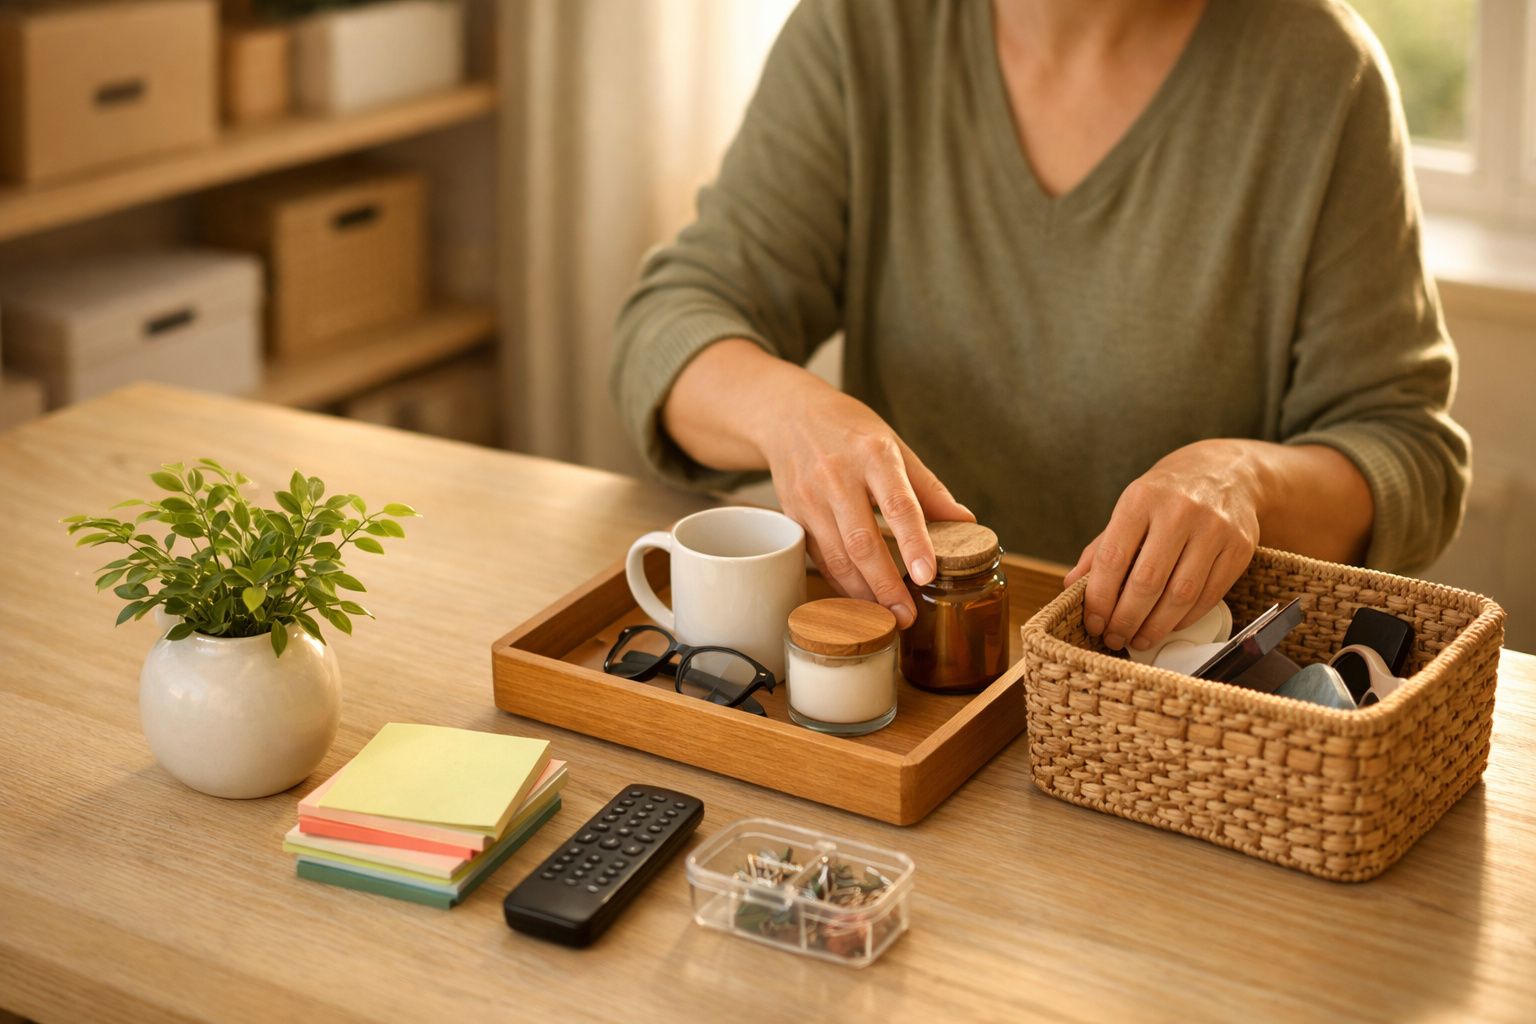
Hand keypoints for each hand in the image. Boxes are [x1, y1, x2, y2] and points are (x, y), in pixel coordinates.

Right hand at [762, 385, 973, 627]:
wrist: (789, 414)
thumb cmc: (849, 429)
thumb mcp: (894, 445)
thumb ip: (928, 488)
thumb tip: (966, 523)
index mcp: (873, 455)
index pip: (899, 504)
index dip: (914, 543)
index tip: (927, 575)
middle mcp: (837, 476)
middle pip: (862, 541)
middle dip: (886, 585)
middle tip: (906, 616)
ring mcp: (809, 497)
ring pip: (837, 557)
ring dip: (862, 593)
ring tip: (887, 616)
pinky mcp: (792, 514)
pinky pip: (819, 557)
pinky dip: (840, 582)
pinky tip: (860, 598)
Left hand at [1063, 439, 1261, 651]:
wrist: (1226, 472)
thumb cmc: (1167, 497)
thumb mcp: (1129, 509)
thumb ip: (1100, 549)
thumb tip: (1071, 586)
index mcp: (1141, 499)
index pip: (1113, 558)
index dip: (1099, 598)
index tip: (1094, 623)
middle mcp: (1179, 511)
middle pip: (1147, 582)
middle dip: (1125, 619)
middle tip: (1114, 638)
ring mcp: (1214, 529)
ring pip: (1181, 595)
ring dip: (1155, 627)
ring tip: (1138, 640)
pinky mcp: (1240, 547)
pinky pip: (1209, 596)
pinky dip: (1185, 619)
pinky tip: (1168, 626)